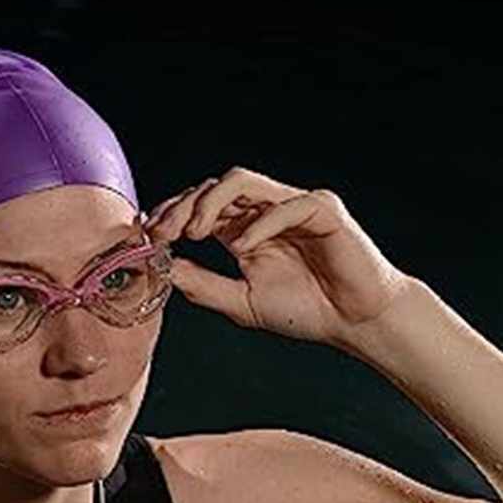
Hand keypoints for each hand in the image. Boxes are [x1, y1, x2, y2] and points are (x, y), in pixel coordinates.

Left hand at [145, 165, 415, 352]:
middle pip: (212, 188)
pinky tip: (242, 247)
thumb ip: (203, 284)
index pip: (199, 207)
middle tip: (161, 233)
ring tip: (194, 232)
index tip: (147, 235)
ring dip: (211, 202)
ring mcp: (293, 204)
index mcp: (244, 228)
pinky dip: (260, 223)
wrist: (355, 322)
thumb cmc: (306, 311)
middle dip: (181, 207)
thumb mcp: (241, 302)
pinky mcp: (322, 209)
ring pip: (242, 181)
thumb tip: (162, 269)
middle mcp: (264, 210)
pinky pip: (285, 205)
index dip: (171, 214)